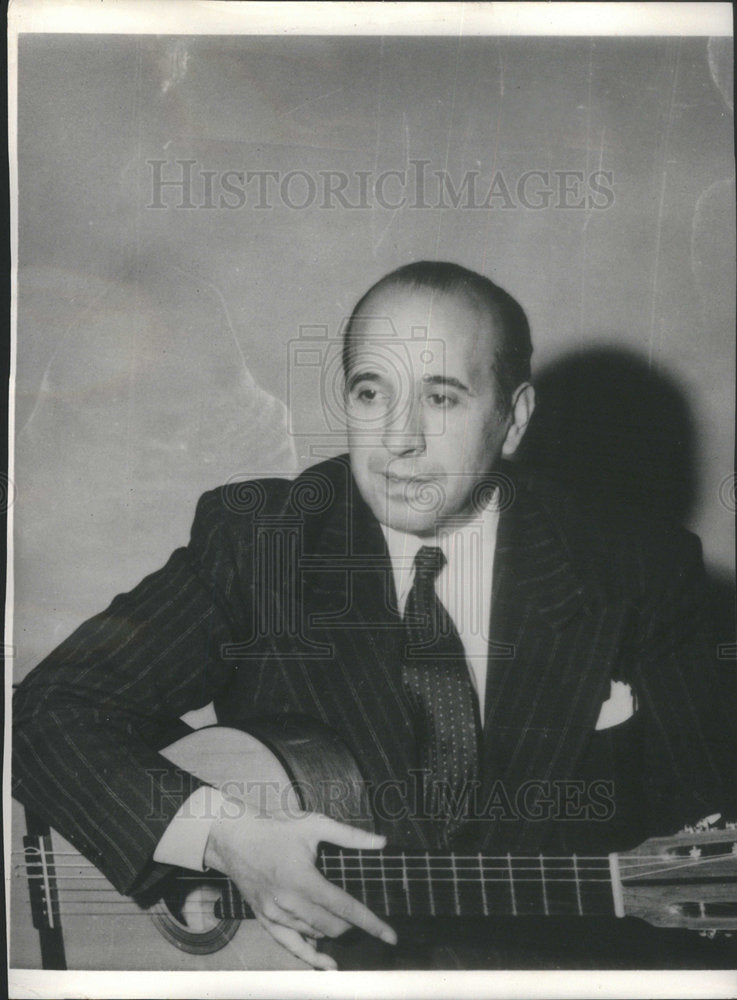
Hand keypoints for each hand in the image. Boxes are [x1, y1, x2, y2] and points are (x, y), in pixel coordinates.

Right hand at [204, 804, 396, 969]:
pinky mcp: (264, 919)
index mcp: (303, 879)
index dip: (370, 923)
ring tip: (345, 924)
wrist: (236, 837)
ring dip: (333, 933)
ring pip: (314, 935)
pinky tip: (327, 963)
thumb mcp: (314, 824)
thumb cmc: (277, 828)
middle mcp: (289, 902)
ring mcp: (275, 914)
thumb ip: (350, 836)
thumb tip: (381, 842)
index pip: (345, 907)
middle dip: (352, 925)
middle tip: (363, 917)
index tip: (390, 936)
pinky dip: (309, 955)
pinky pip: (290, 946)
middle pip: (332, 927)